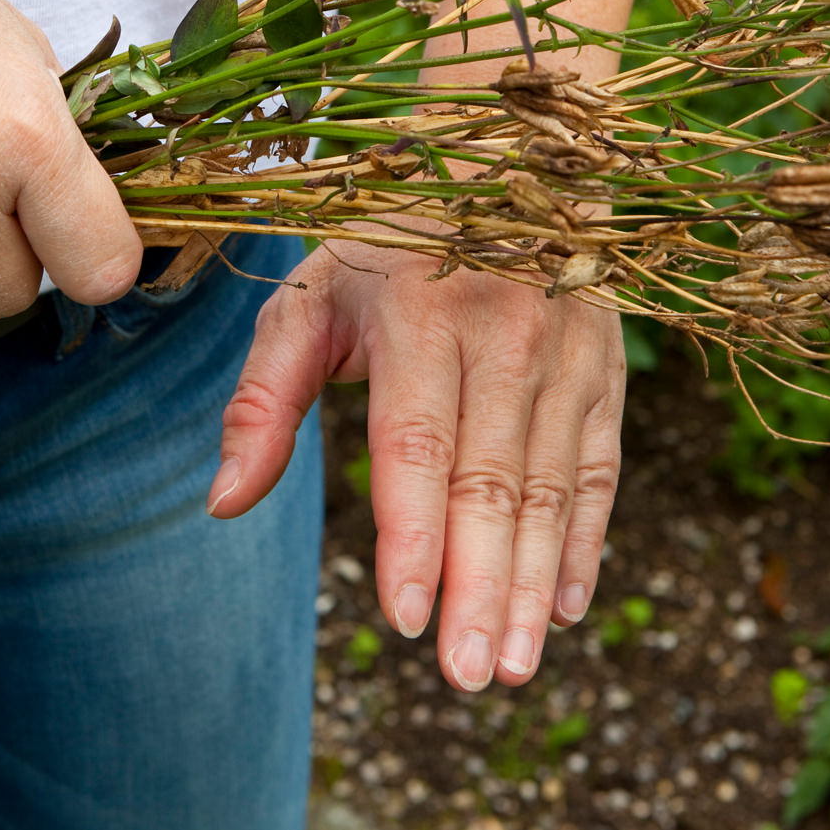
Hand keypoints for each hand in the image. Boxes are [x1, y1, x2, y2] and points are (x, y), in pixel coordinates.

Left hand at [210, 241, 625, 690]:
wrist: (509, 154)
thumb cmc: (386, 243)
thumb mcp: (309, 297)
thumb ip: (263, 399)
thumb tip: (222, 503)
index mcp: (422, 315)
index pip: (417, 443)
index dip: (413, 534)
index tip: (404, 618)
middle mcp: (505, 333)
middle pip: (493, 481)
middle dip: (482, 586)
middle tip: (469, 675)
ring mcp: (567, 352)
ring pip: (555, 487)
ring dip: (535, 582)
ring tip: (514, 664)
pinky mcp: (606, 369)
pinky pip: (602, 468)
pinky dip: (587, 543)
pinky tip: (565, 609)